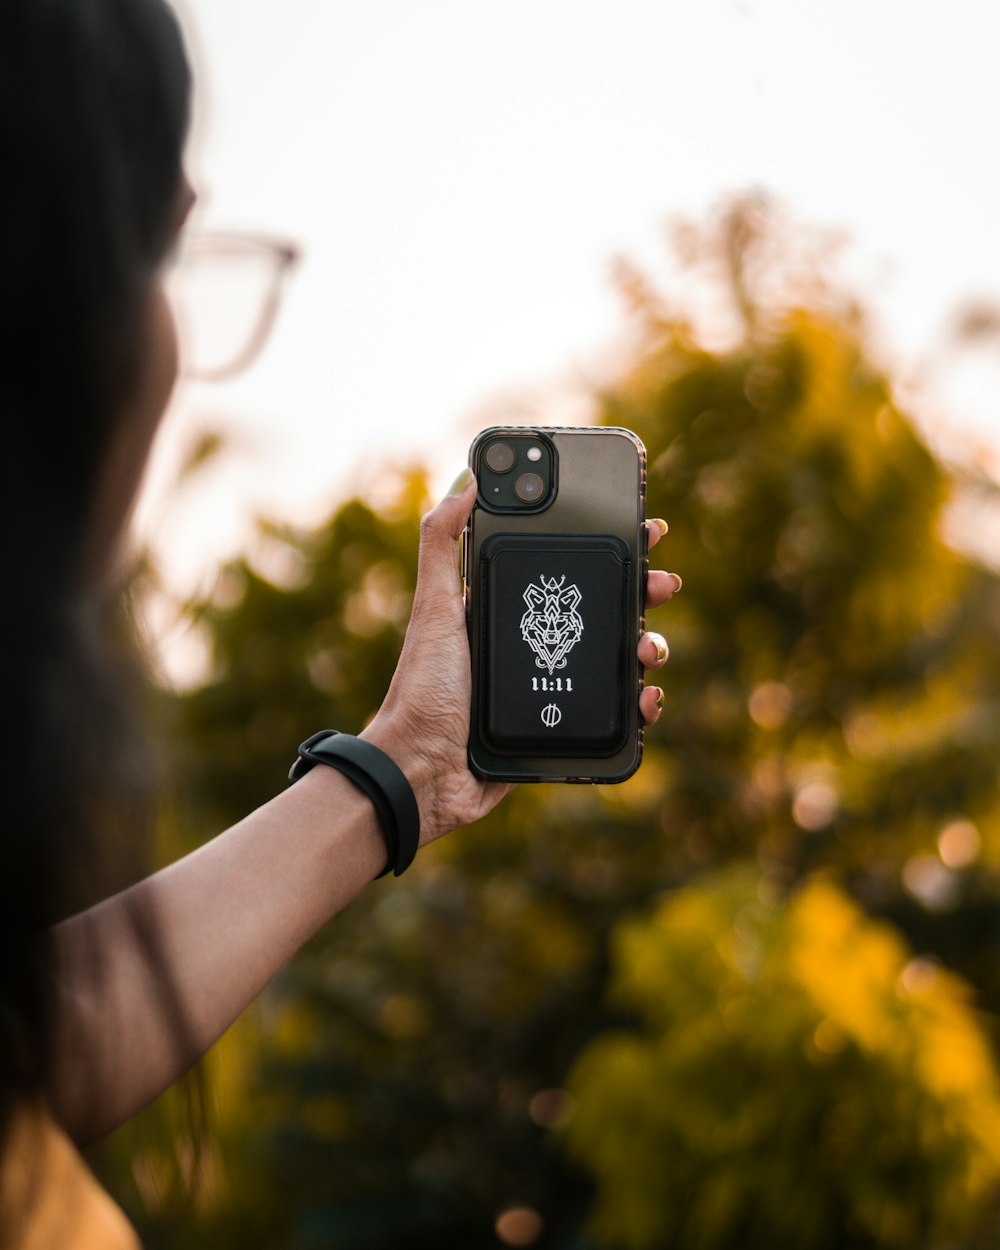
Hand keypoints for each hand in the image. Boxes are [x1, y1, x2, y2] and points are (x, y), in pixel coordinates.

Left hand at [362, 472, 680, 843]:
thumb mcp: (434, 607)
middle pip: (603, 610)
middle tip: (662, 584)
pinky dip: (640, 704)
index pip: (566, 568)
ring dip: (646, 646)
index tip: (642, 531)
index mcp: (508, 611)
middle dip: (641, 593)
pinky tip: (646, 698)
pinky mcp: (561, 730)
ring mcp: (550, 687)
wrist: (423, 771)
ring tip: (648, 647)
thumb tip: (466, 481)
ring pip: (616, 659)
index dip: (607, 547)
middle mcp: (533, 645)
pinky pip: (614, 714)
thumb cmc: (423, 688)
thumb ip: (443, 543)